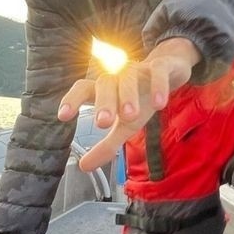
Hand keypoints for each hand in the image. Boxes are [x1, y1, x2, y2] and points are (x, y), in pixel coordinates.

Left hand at [58, 38, 200, 171]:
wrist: (169, 71)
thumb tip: (84, 166)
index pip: (82, 89)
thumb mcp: (125, 125)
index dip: (72, 100)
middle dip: (104, 103)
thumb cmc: (141, 98)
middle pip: (105, 84)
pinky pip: (158, 73)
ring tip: (130, 116)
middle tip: (102, 123)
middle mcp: (118, 77)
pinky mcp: (161, 67)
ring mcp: (139, 70)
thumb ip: (106, 145)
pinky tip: (159, 103)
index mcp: (105, 89)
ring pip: (129, 78)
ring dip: (128, 96)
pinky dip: (158, 86)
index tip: (63, 116)